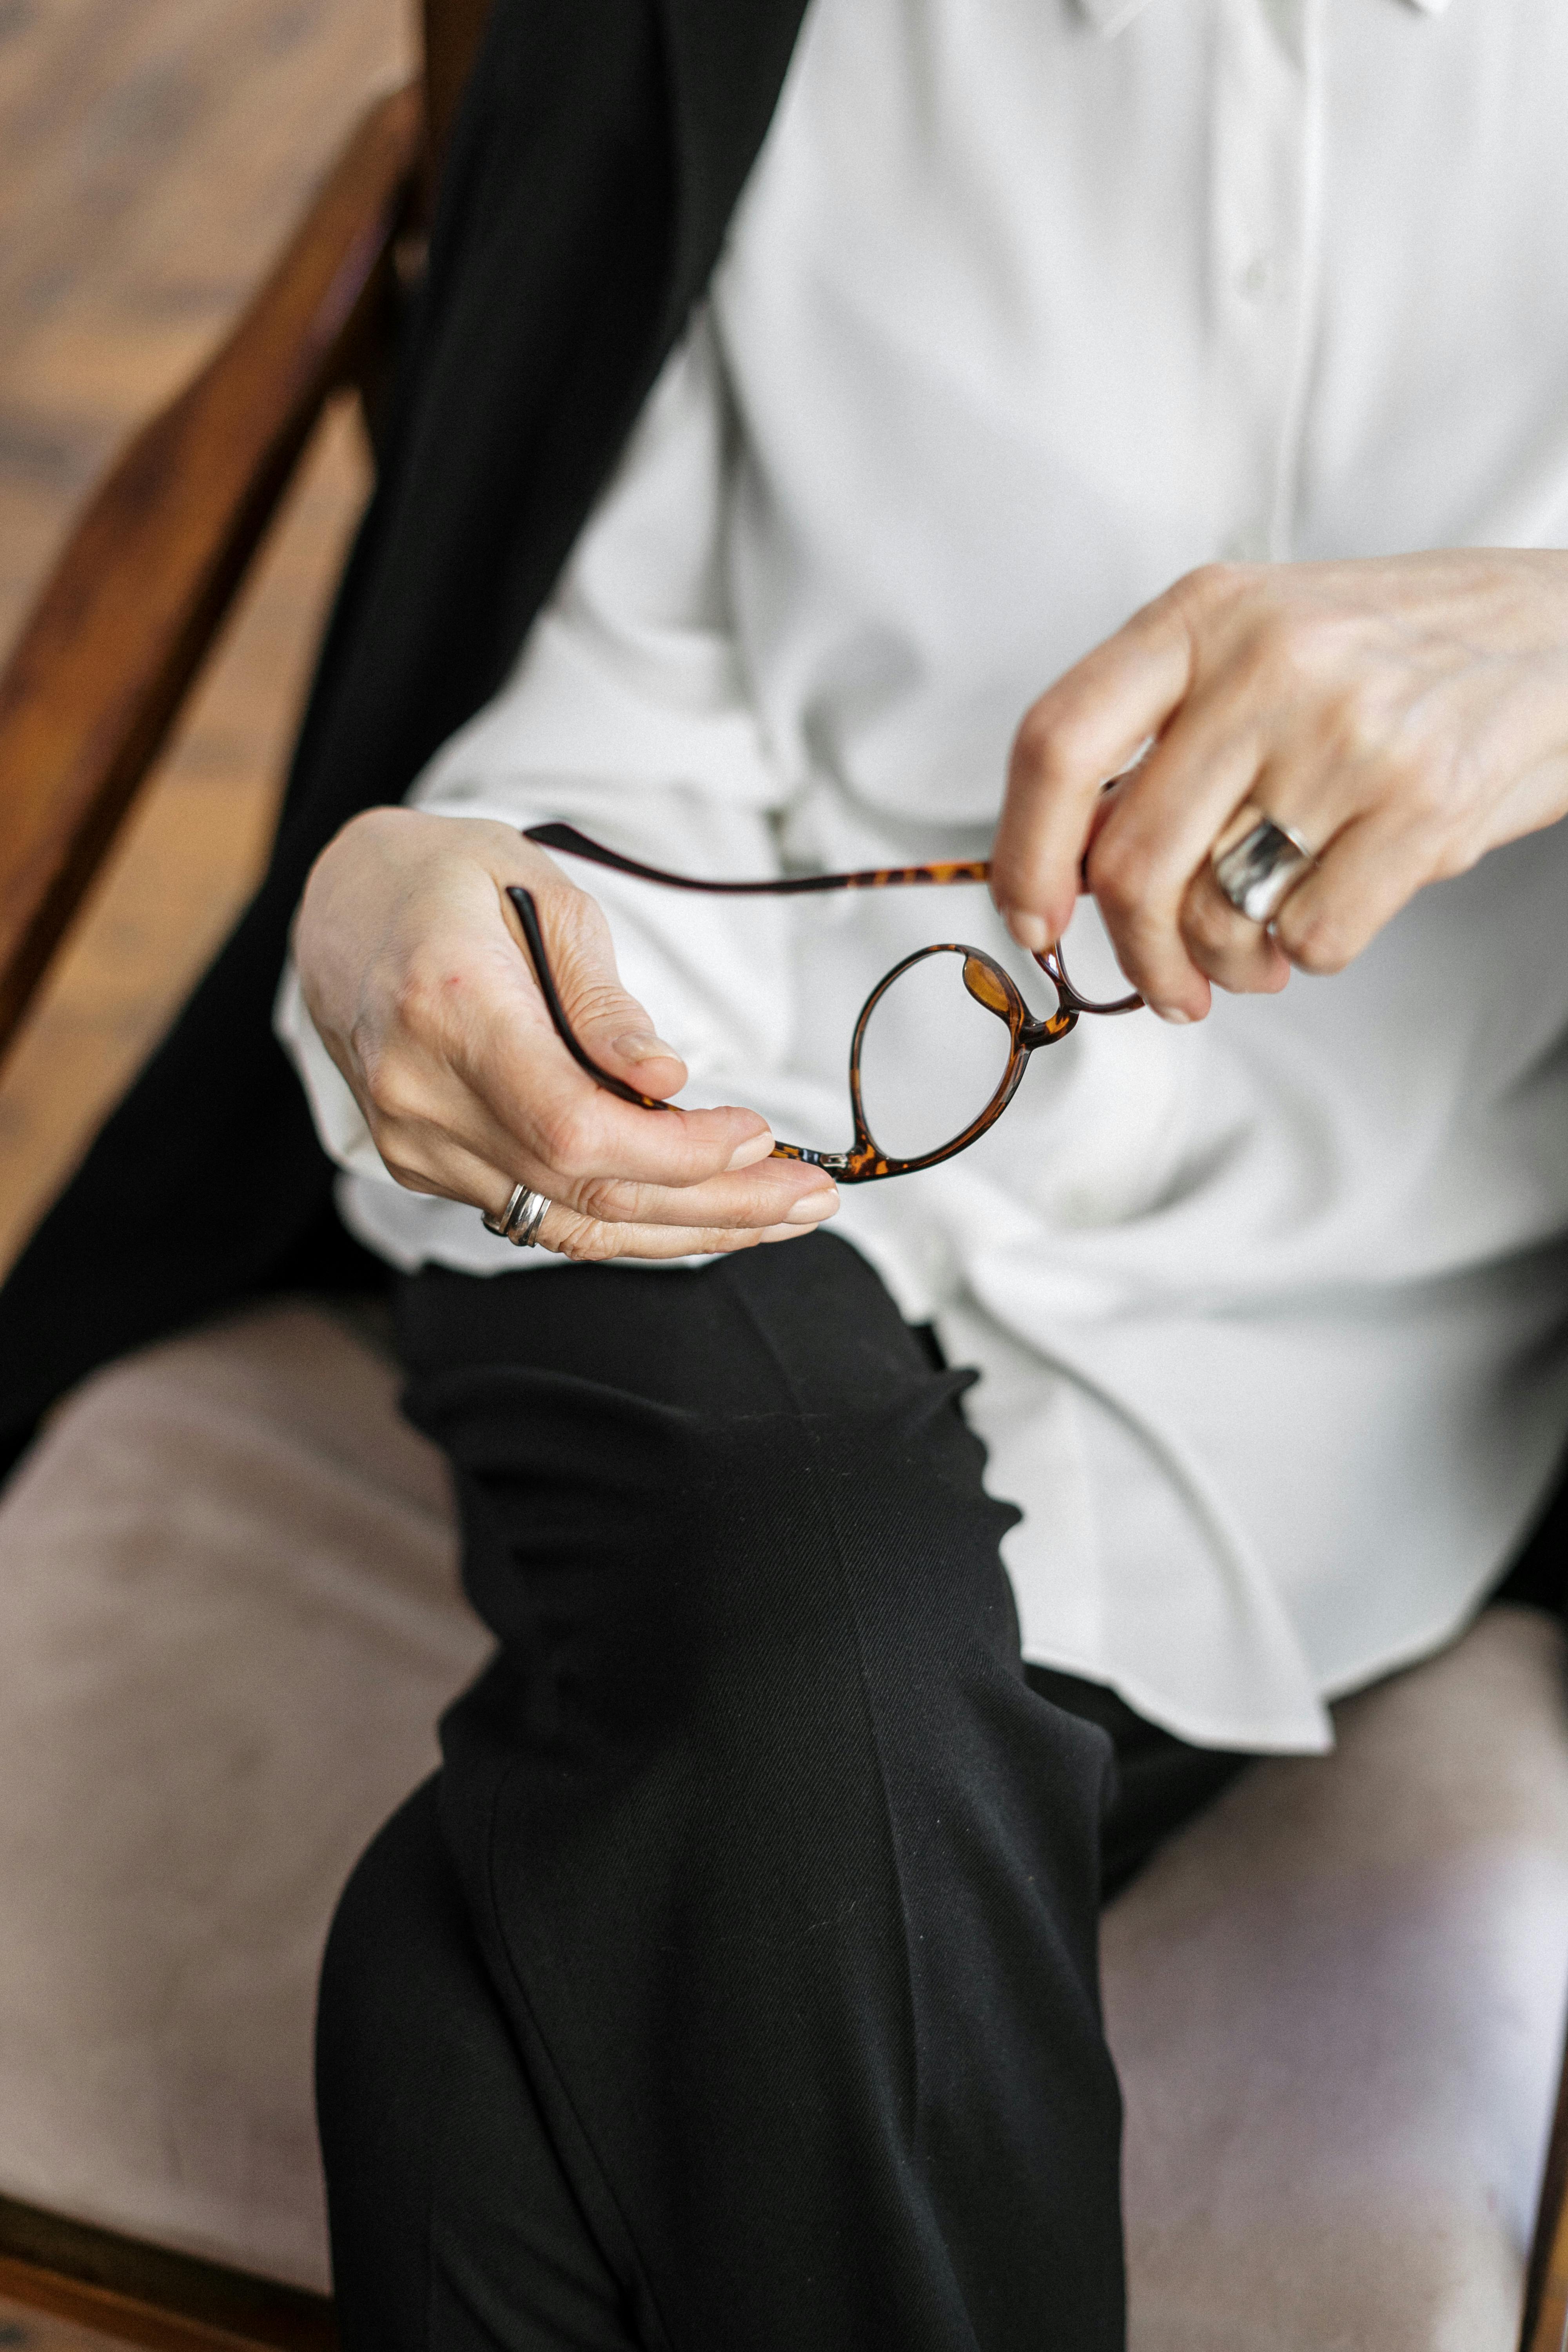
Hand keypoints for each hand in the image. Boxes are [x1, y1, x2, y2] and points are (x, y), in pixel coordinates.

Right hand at [292, 807, 838, 1257]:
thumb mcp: (543, 893)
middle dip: (713, 1203)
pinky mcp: (423, 1165)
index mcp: (448, 1008)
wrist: (340, 906)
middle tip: (813, 1197)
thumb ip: (603, 999)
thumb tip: (668, 1084)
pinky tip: (706, 1209)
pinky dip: (630, 1222)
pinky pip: (539, 1216)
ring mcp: (414, 1142)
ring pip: (567, 1225)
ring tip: (785, 1214)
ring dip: (687, 1229)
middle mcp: (419, 1093)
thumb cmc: (451, 879)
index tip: (761, 1136)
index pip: (573, 1128)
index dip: (676, 1153)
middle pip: (583, 1191)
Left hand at [992, 551, 1567, 1020]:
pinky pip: (1309, 938)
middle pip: (1132, 861)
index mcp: (1204, 613)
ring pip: (1216, 912)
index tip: (1031, 921)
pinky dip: (1306, 955)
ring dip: (1225, 963)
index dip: (1023, 854)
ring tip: (1257, 951)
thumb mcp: (1261, 643)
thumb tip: (1064, 870)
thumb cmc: (1395, 657)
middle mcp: (1267, 664)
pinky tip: (1334, 911)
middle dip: (1136, 953)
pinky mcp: (1423, 806)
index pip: (1058, 743)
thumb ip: (1159, 736)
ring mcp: (1347, 733)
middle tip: (1166, 984)